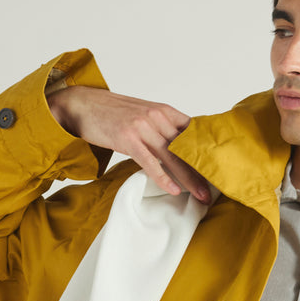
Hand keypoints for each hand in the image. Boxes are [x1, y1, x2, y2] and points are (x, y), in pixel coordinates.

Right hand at [47, 85, 209, 200]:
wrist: (82, 104)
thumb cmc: (112, 112)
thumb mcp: (143, 114)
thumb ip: (162, 126)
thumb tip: (180, 144)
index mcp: (163, 110)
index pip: (193, 132)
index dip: (206, 152)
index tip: (218, 169)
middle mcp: (156, 116)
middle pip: (186, 147)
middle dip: (202, 170)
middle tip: (214, 190)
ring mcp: (142, 127)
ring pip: (172, 157)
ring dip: (189, 179)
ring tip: (201, 195)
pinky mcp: (127, 138)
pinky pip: (150, 162)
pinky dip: (163, 177)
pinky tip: (174, 190)